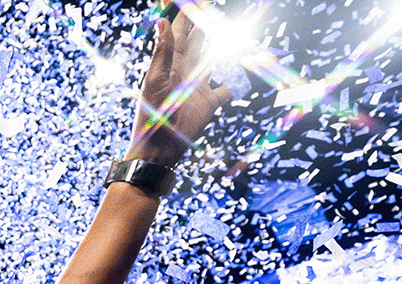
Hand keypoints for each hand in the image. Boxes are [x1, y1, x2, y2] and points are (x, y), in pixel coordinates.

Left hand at [128, 14, 230, 167]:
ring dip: (226, 45)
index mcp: (170, 63)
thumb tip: (161, 20)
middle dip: (207, 22)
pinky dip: (239, 79)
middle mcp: (185, 71)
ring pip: (216, 59)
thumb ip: (162, 52)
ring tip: (238, 29)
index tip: (197, 0)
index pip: (180, 30)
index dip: (187, 14)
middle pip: (199, 40)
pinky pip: (228, 87)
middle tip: (216, 7)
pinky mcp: (209, 103)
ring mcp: (198, 86)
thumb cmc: (151, 118)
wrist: (158, 151)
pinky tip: (250, 68)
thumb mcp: (156, 81)